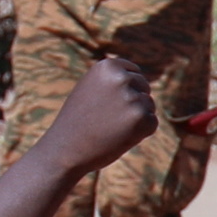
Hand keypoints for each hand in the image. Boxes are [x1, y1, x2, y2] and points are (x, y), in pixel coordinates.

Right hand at [40, 53, 161, 167]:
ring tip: (110, 127)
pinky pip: (151, 123)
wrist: (65, 150)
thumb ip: (112, 78)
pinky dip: (140, 132)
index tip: (106, 101)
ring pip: (148, 106)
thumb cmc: (78, 120)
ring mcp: (132, 99)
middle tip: (106, 117)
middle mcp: (121, 78)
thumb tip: (135, 75)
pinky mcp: (142, 119)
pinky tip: (119, 136)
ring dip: (135, 118)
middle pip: (144, 87)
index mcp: (108, 66)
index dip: (124, 90)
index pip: (134, 72)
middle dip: (131, 102)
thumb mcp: (91, 88)